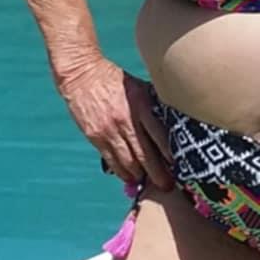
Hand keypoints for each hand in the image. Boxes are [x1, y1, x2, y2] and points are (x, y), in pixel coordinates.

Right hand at [58, 56, 174, 190]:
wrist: (81, 74)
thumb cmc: (113, 79)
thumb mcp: (138, 87)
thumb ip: (152, 104)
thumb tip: (169, 121)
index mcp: (141, 106)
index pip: (159, 136)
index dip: (169, 154)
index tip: (177, 166)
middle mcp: (126, 121)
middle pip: (145, 154)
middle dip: (158, 173)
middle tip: (167, 186)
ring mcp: (109, 130)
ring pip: (128, 161)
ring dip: (140, 175)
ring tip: (150, 184)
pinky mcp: (95, 136)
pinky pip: (111, 160)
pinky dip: (121, 172)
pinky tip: (129, 178)